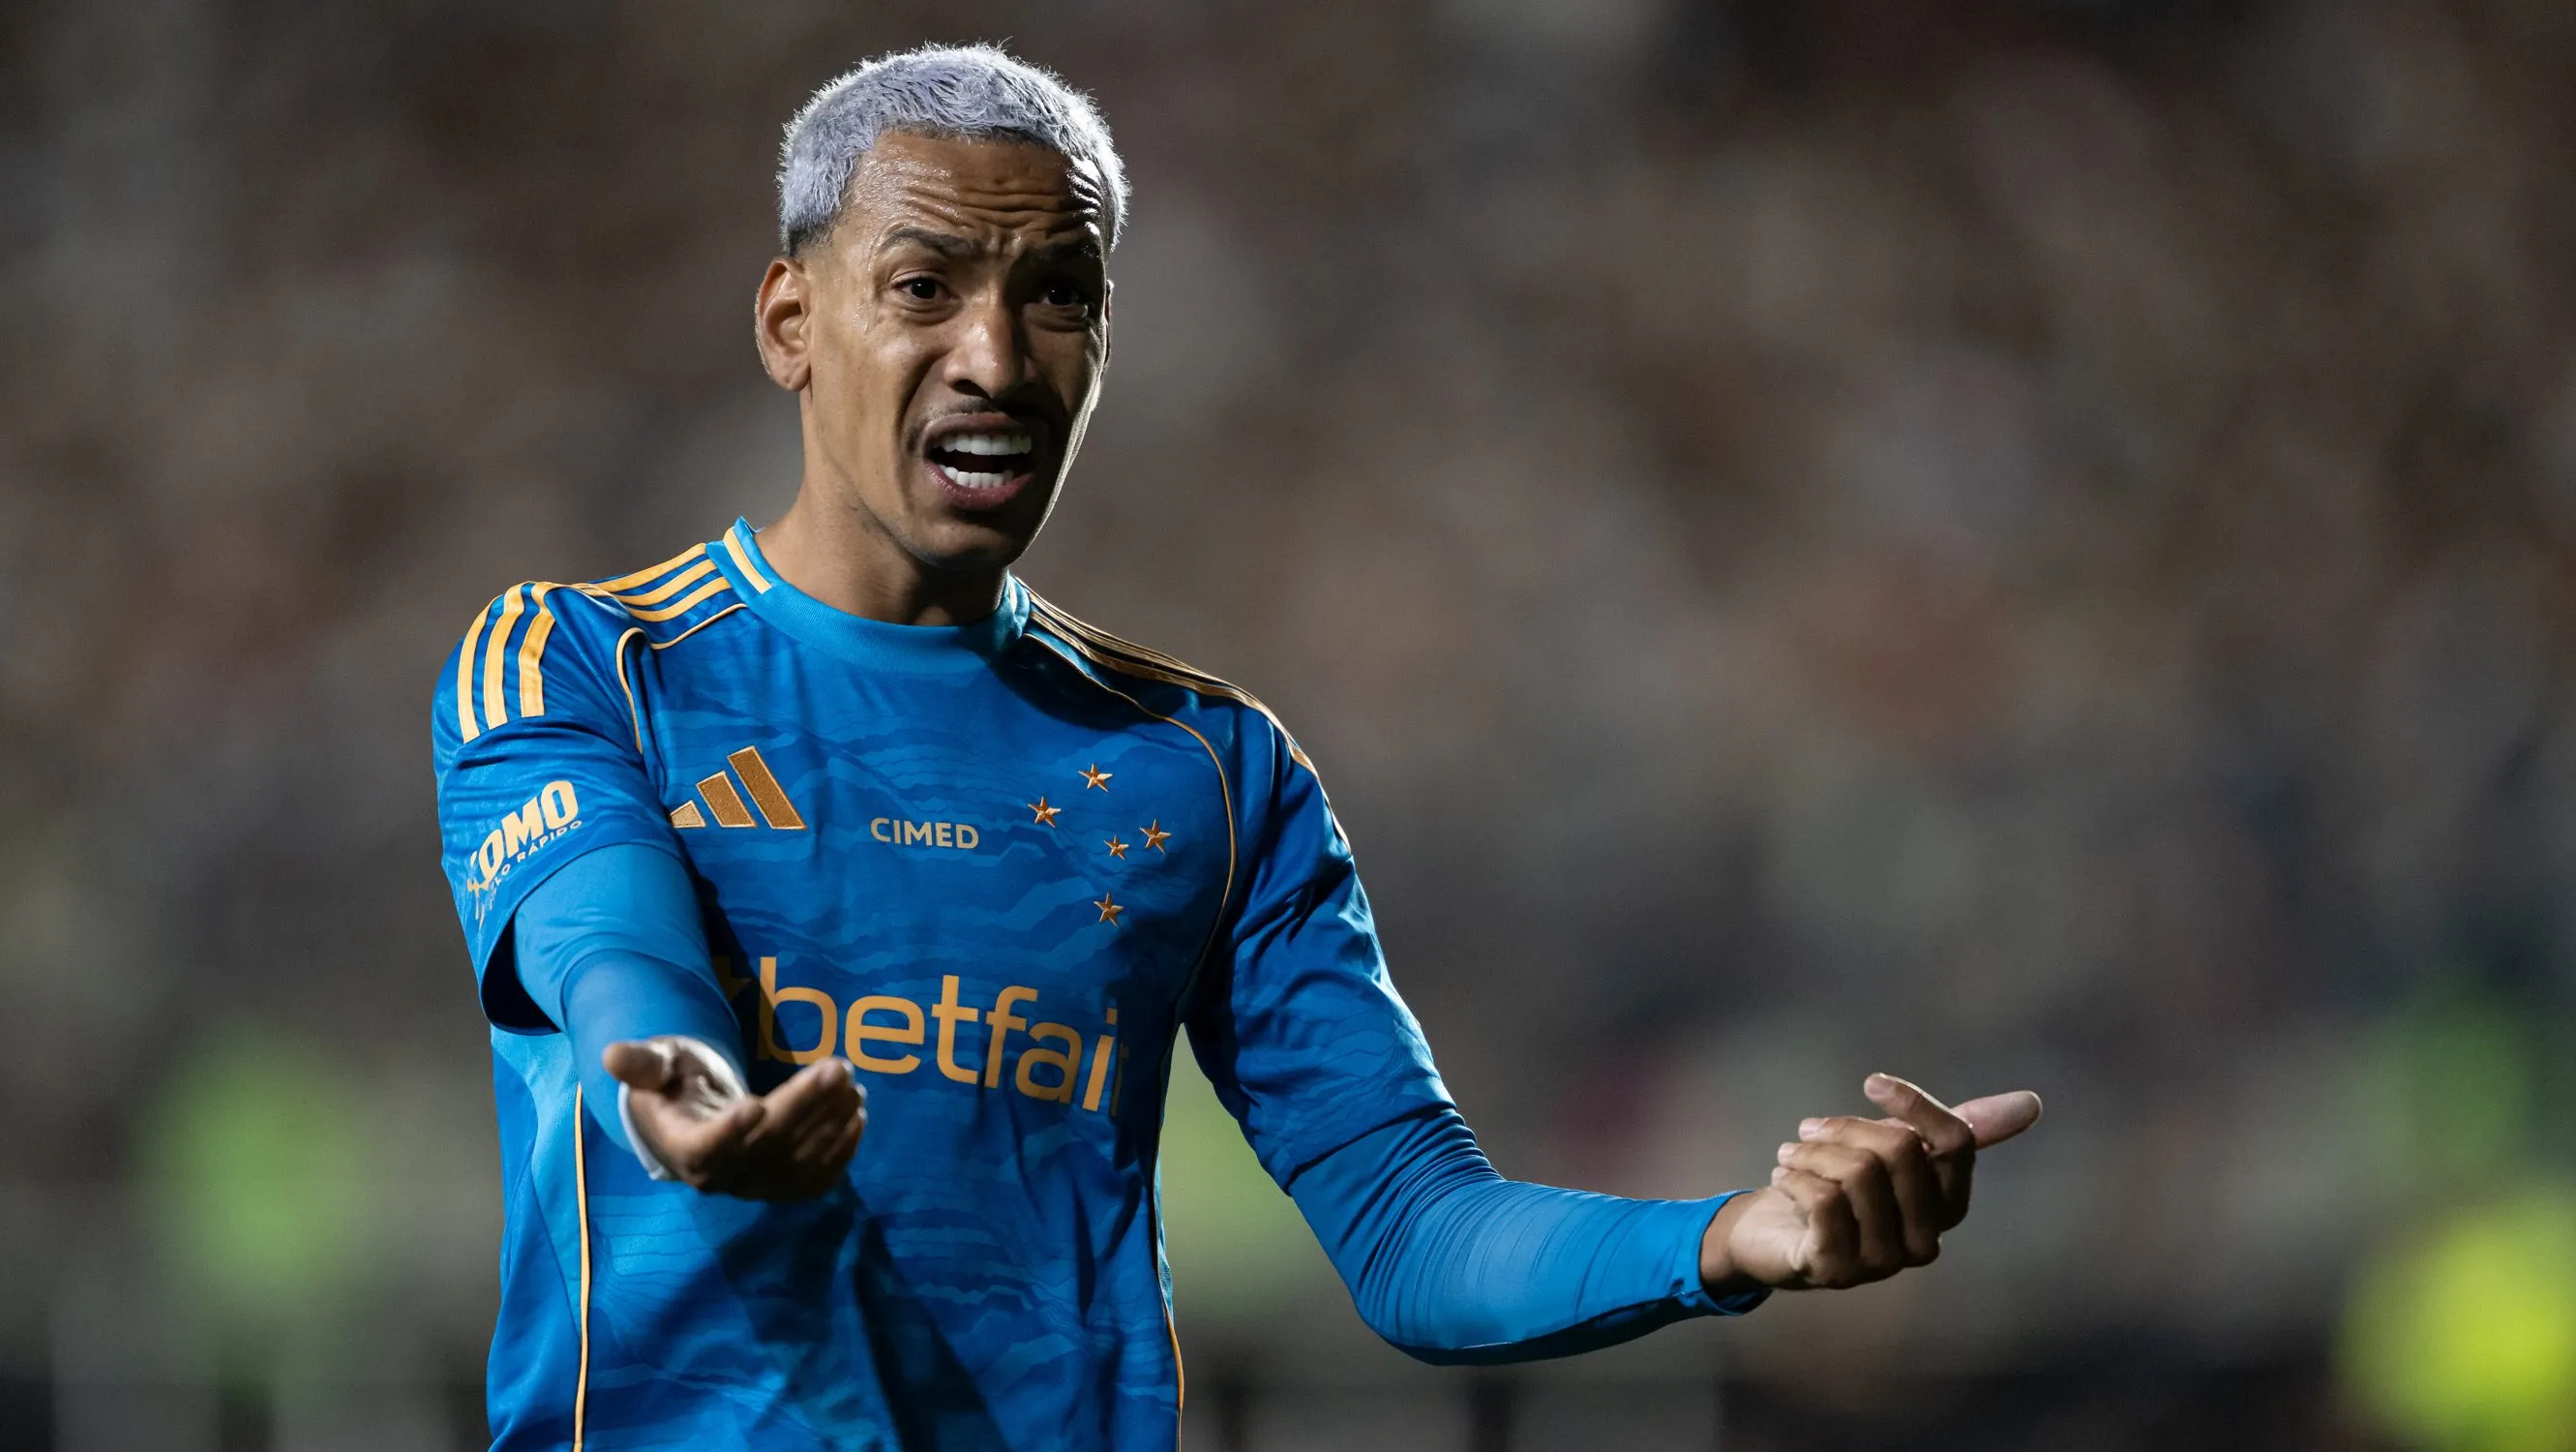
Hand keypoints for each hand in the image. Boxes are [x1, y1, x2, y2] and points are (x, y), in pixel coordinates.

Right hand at [603, 1038, 866, 1199]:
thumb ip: (642, 1063)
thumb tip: (613, 1054)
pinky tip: (858, 1118)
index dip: (729, 1131)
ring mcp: (751, 1187)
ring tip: (853, 1085)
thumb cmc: (672, 1085)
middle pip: (767, 1145)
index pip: (706, 1148)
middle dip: (805, 1105)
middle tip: (838, 1067)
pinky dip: (841, 1155)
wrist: (689, 1120)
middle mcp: (718, 1176)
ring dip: (832, 1126)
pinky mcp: (778, 1188)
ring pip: (797, 1164)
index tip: (755, 1105)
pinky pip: (813, 1182)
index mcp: (682, 1147)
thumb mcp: (655, 1067)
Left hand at [1699, 1073, 2040, 1292]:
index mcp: (1947, 1207)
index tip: (1873, 1083)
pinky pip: (1824, 1201)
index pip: (1955, 1142)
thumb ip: (1954, 1127)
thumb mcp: (1895, 1149)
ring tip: (1789, 1155)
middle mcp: (1925, 1241)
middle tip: (1810, 1130)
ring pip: (1858, 1172)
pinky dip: (1795, 1177)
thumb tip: (2032, 1103)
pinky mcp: (1836, 1271)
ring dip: (1810, 1152)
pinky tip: (1782, 1179)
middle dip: (1847, 1128)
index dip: (1916, 1103)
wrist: (1771, 1236)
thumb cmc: (1841, 1188)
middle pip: (1901, 1151)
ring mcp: (1882, 1263)